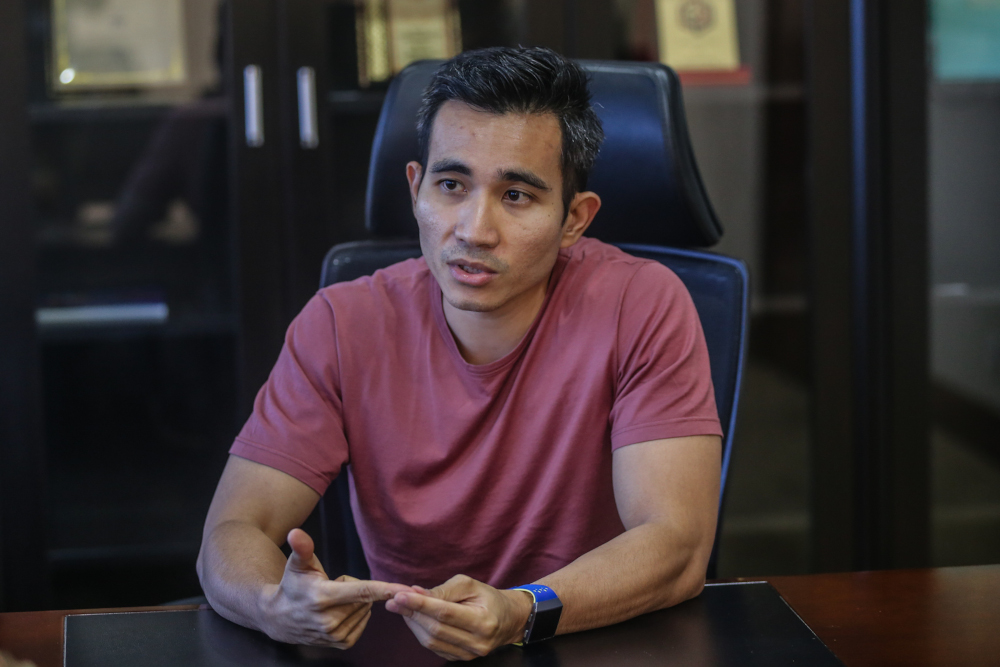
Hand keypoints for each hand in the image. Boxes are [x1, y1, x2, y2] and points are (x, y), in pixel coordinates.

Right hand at [257, 528, 410, 646]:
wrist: (279, 617)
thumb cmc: (292, 585)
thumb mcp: (297, 564)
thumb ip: (302, 548)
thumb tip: (296, 532)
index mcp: (323, 597)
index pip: (363, 591)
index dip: (387, 589)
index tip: (408, 589)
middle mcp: (330, 620)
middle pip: (366, 598)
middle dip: (355, 588)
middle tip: (333, 587)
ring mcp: (335, 635)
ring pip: (365, 610)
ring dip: (354, 603)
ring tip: (332, 601)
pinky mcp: (340, 643)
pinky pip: (363, 623)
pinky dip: (357, 615)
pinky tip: (339, 612)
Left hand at [385, 574, 533, 660]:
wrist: (508, 620)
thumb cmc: (488, 598)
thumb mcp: (470, 585)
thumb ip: (444, 590)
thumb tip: (417, 593)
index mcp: (483, 620)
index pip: (445, 613)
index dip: (420, 604)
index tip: (400, 595)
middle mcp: (478, 642)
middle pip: (436, 629)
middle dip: (412, 613)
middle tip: (394, 600)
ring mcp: (470, 654)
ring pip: (432, 642)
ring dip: (413, 624)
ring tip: (402, 608)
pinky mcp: (461, 659)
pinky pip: (435, 648)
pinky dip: (421, 633)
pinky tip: (415, 619)